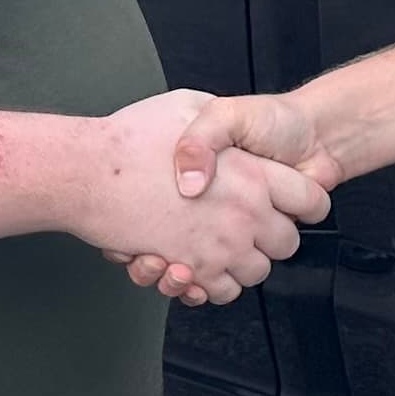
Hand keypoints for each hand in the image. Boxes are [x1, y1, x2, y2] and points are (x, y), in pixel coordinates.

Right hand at [81, 91, 328, 306]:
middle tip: (254, 222)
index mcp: (251, 172)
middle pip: (287, 242)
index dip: (307, 201)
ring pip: (256, 272)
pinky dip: (215, 284)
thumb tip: (239, 136)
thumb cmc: (132, 136)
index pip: (309, 199)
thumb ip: (222, 122)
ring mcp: (218, 247)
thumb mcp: (189, 104)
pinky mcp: (191, 270)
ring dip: (244, 261)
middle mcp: (242, 214)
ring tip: (223, 242)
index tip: (296, 202)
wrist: (85, 170)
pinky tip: (200, 263)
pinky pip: (222, 291)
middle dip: (274, 235)